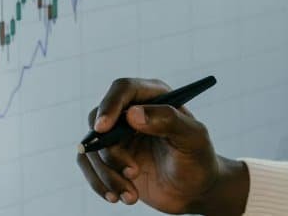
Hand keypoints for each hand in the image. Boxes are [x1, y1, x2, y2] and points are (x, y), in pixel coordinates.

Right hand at [75, 78, 247, 214]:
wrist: (194, 190)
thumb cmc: (198, 159)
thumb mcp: (193, 138)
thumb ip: (168, 120)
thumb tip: (133, 114)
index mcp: (153, 97)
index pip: (122, 89)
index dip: (109, 106)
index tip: (103, 129)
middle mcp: (131, 112)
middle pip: (99, 120)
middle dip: (111, 152)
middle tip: (133, 172)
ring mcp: (117, 136)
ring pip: (92, 147)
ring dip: (107, 175)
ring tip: (131, 195)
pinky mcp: (110, 158)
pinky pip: (89, 166)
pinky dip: (99, 184)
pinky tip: (119, 197)